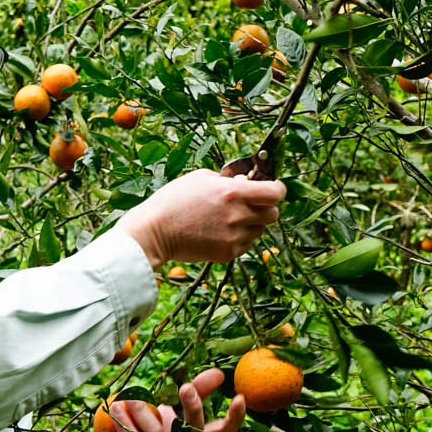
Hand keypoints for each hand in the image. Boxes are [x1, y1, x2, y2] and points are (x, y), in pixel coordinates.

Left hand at [96, 368, 243, 431]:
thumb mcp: (172, 412)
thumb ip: (194, 393)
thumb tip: (220, 373)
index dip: (235, 418)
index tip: (240, 397)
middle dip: (193, 409)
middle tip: (186, 387)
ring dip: (143, 412)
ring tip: (131, 397)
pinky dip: (126, 425)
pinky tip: (117, 409)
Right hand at [117, 169, 285, 269]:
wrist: (155, 232)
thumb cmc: (174, 200)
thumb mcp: (201, 178)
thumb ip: (228, 179)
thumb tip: (245, 182)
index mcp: (234, 192)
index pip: (275, 193)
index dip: (277, 189)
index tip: (272, 188)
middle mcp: (238, 215)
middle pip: (273, 214)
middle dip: (265, 208)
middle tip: (250, 205)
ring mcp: (234, 237)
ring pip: (259, 231)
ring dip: (251, 224)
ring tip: (228, 220)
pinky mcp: (228, 253)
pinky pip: (245, 245)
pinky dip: (239, 238)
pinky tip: (219, 232)